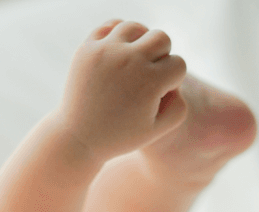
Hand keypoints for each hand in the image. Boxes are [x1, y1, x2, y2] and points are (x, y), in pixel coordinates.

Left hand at [57, 20, 188, 161]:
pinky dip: (118, 36)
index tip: (159, 94)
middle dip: (162, 56)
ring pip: (136, 28)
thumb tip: (174, 78)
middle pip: (161, 38)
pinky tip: (119, 53)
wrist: (78, 137)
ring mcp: (105, 51)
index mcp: (149, 82)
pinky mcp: (87, 48)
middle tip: (150, 74)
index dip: (174, 80)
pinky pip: (110, 26)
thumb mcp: (159, 130)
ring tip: (136, 60)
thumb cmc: (122, 135)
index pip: (179, 63)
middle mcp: (128, 61)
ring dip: (141, 42)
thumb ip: (180, 105)